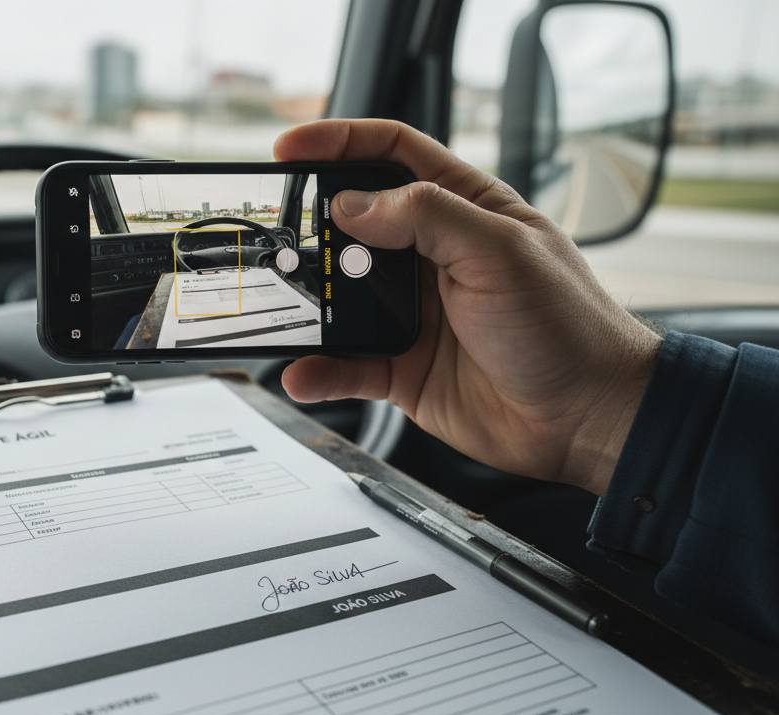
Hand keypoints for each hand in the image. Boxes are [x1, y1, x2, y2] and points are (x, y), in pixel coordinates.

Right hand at [277, 119, 660, 495]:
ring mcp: (414, 314)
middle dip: (311, 227)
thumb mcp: (500, 251)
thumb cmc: (569, 326)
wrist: (590, 417)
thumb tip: (353, 204)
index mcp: (463, 210)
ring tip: (286, 305)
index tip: (289, 150)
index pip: (392, 154)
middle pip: (352, 225)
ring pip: (341, 297)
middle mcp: (432, 256)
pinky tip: (305, 371)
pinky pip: (346, 364)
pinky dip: (320, 369)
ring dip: (310, 303)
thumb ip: (425, 217)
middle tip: (280, 236)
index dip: (338, 143)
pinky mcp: (402, 368)